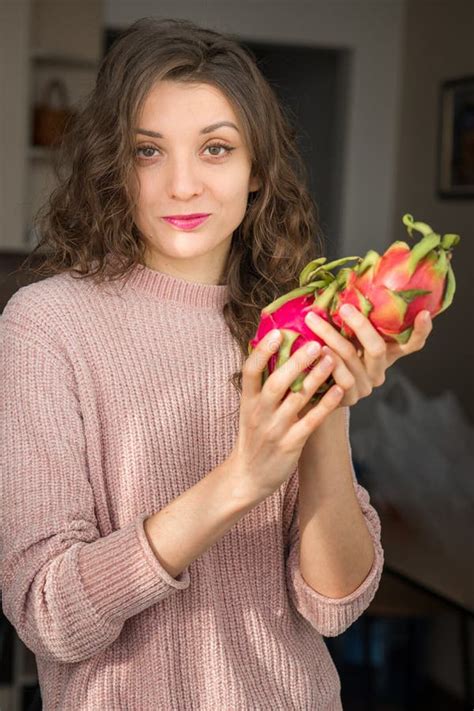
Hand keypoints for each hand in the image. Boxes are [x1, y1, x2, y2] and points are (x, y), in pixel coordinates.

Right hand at [228, 329, 342, 500]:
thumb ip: (264, 385)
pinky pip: (311, 421)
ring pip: (297, 399)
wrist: (249, 476)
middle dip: (296, 361)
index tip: (277, 331)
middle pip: (277, 382)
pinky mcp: (291, 444)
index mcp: (248, 400)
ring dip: (316, 377)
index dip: (262, 351)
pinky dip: (326, 405)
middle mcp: (260, 412)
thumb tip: (280, 352)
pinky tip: (340, 390)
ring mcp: (275, 429)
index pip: (250, 371)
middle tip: (315, 342)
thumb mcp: (251, 409)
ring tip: (332, 358)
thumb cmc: (255, 436)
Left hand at [298, 306, 432, 413]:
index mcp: (386, 355)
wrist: (317, 393)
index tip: (424, 313)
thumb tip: (342, 285)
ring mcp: (365, 387)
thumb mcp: (348, 339)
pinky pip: (341, 379)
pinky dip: (329, 361)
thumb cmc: (334, 356)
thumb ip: (351, 323)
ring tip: (313, 320)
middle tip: (343, 307)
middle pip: (377, 347)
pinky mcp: (349, 398)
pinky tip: (316, 349)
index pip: (412, 345)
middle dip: (360, 324)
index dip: (420, 331)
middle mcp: (379, 371)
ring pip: (351, 358)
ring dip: (330, 336)